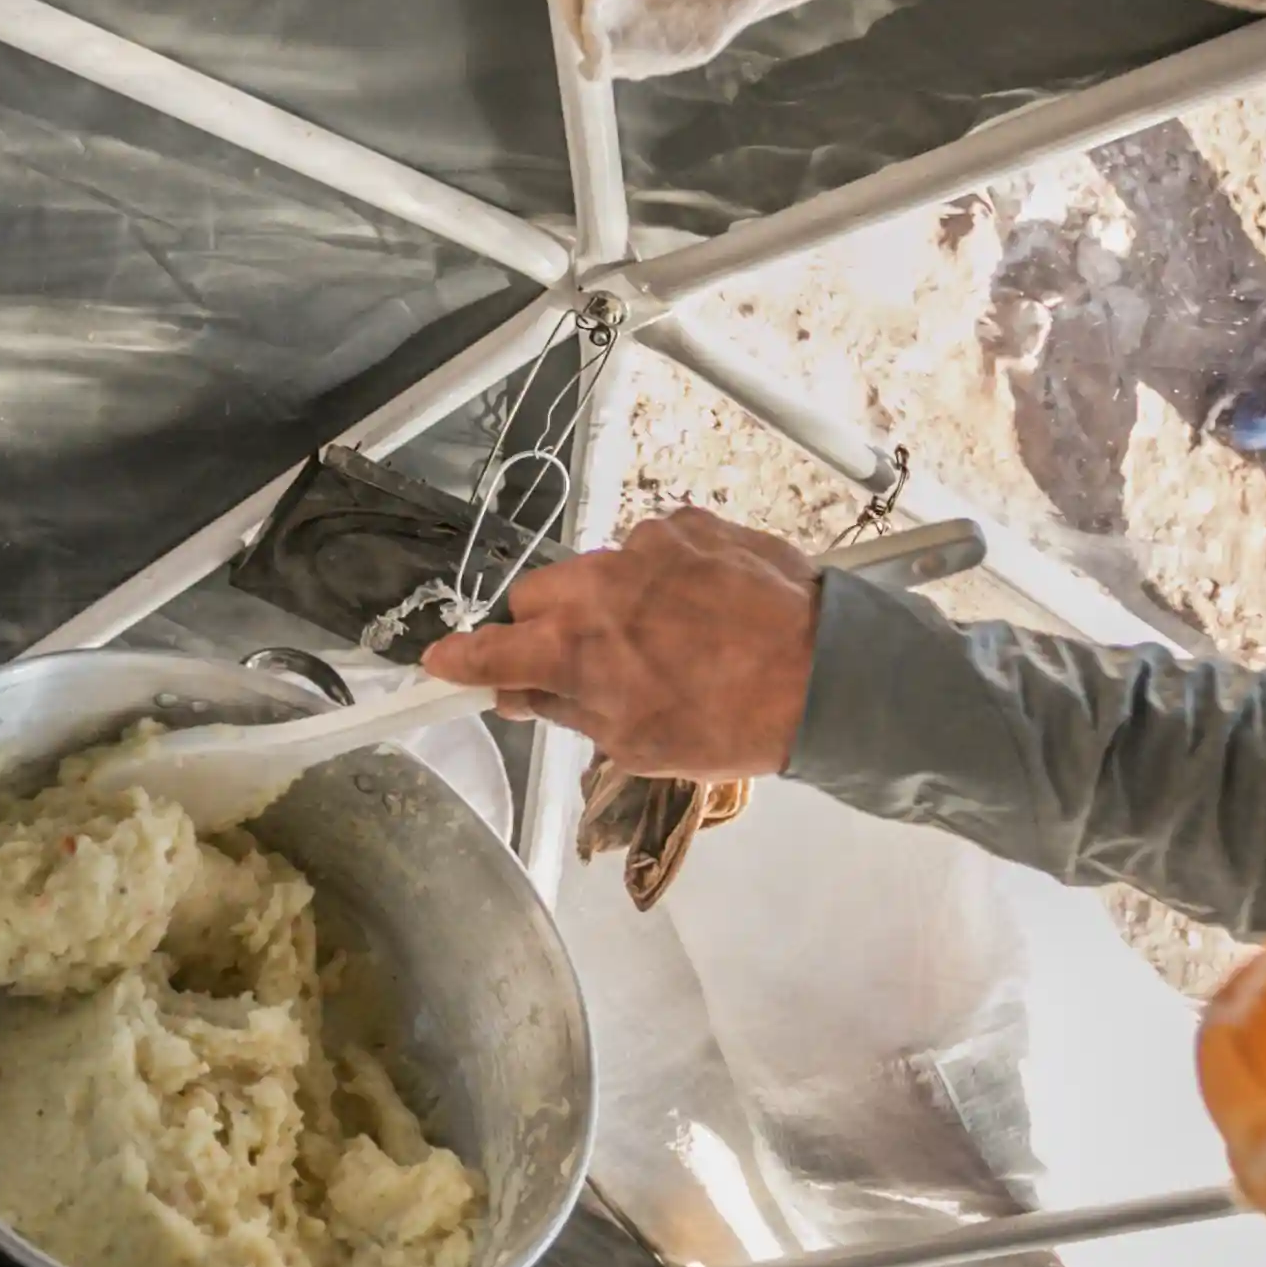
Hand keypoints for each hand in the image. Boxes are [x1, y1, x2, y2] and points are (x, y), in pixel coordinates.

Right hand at [420, 508, 823, 778]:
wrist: (825, 671)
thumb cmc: (733, 722)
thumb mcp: (637, 743)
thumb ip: (566, 710)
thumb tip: (518, 692)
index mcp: (577, 650)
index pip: (488, 651)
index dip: (459, 660)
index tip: (441, 662)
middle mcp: (598, 586)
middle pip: (534, 597)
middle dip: (544, 628)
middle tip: (582, 662)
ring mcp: (644, 546)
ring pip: (591, 568)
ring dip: (605, 599)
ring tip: (659, 636)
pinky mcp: (687, 523)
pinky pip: (648, 546)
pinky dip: (657, 574)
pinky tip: (695, 608)